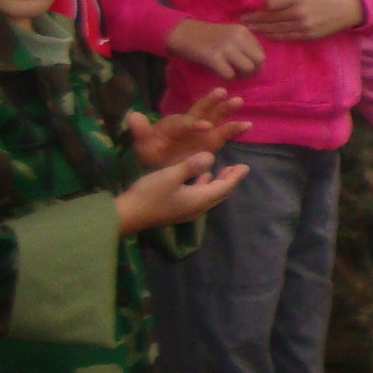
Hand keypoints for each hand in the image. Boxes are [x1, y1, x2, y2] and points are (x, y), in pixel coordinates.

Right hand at [117, 153, 248, 233]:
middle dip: (229, 180)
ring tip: (224, 171)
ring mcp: (186, 210)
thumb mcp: (171, 175)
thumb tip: (211, 157)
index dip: (235, 176)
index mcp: (199, 199)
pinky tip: (200, 178)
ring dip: (217, 182)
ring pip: (209, 195)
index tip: (245, 166)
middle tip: (238, 168)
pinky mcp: (177, 209)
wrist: (127, 215)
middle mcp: (197, 208)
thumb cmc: (150, 193)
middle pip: (219, 193)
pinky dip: (204, 185)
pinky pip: (198, 196)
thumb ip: (192, 166)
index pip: (224, 187)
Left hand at [126, 90, 244, 167]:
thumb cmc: (153, 152)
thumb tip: (133, 115)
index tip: (205, 126)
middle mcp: (191, 123)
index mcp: (174, 125)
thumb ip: (140, 131)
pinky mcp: (213, 139)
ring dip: (226, 109)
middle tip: (222, 92)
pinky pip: (225, 132)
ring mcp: (204, 130)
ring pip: (216, 116)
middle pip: (202, 110)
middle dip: (211, 102)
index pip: (185, 123)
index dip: (194, 124)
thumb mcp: (143, 144)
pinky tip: (248, 125)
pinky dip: (236, 128)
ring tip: (238, 101)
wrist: (162, 162)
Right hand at [166, 19, 263, 79]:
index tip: (244, 65)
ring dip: (241, 76)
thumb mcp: (229, 35)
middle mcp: (237, 37)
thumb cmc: (206, 37)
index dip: (255, 63)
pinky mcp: (213, 57)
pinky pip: (229, 75)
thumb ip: (244, 45)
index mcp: (243, 31)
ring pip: (247, 68)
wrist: (181, 33)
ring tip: (232, 74)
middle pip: (259, 60)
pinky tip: (221, 74)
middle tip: (242, 74)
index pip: (261, 52)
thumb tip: (256, 63)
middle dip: (253, 71)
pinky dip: (227, 78)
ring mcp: (226, 47)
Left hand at [243, 0, 364, 40]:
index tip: (247, 12)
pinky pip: (287, 37)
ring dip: (262, 30)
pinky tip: (266, 36)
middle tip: (242, 23)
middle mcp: (299, 13)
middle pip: (272, 19)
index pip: (271, 6)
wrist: (344, 9)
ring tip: (250, 31)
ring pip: (277, 29)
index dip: (258, 10)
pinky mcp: (308, 36)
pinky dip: (275, 37)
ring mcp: (304, 27)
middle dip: (256, 21)